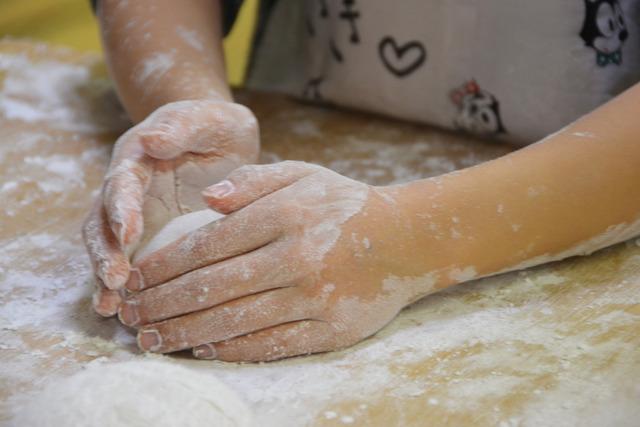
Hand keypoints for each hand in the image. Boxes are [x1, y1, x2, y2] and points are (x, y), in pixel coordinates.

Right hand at [83, 99, 258, 315]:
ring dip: (106, 274)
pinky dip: (121, 285)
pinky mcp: (145, 235)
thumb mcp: (208, 117)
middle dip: (106, 251)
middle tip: (115, 280)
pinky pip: (128, 260)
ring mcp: (133, 213)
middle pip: (102, 220)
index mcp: (138, 156)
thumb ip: (182, 125)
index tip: (128, 233)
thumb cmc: (215, 127)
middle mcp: (127, 188)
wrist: (217, 140)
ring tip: (111, 306)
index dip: (122, 207)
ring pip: (108, 246)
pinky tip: (120, 310)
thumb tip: (152, 138)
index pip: (123, 182)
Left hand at [118, 161, 427, 361]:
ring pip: (235, 320)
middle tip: (129, 314)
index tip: (134, 278)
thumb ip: (253, 181)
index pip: (207, 244)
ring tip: (151, 339)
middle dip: (162, 303)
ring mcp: (313, 297)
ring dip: (185, 332)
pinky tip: (202, 350)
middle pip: (212, 286)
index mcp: (284, 215)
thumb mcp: (304, 174)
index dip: (163, 265)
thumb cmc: (346, 205)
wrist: (406, 240)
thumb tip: (206, 200)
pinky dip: (231, 350)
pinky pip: (270, 345)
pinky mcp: (330, 329)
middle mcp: (295, 257)